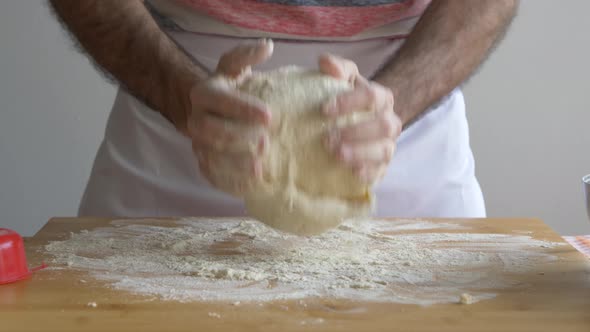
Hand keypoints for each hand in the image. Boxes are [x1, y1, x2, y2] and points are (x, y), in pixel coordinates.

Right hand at [187, 39, 273, 194]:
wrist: (210, 112)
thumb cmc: (230, 88)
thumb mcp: (234, 67)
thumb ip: (246, 56)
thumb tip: (268, 46)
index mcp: (204, 94)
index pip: (218, 100)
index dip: (242, 108)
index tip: (270, 116)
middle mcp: (196, 120)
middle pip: (210, 131)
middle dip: (237, 137)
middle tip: (266, 142)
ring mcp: (198, 144)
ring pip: (210, 157)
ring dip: (234, 163)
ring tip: (260, 167)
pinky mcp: (204, 164)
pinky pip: (213, 176)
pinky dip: (231, 182)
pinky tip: (252, 184)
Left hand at [319, 54, 401, 183]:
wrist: (355, 123)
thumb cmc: (346, 101)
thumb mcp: (342, 80)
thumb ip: (336, 68)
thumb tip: (326, 63)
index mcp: (382, 98)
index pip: (372, 96)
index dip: (349, 102)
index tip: (324, 110)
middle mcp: (389, 122)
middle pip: (382, 125)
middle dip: (355, 131)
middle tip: (327, 138)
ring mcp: (387, 146)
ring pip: (384, 150)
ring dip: (360, 153)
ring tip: (337, 154)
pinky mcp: (380, 167)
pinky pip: (380, 172)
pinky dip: (368, 172)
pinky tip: (353, 172)